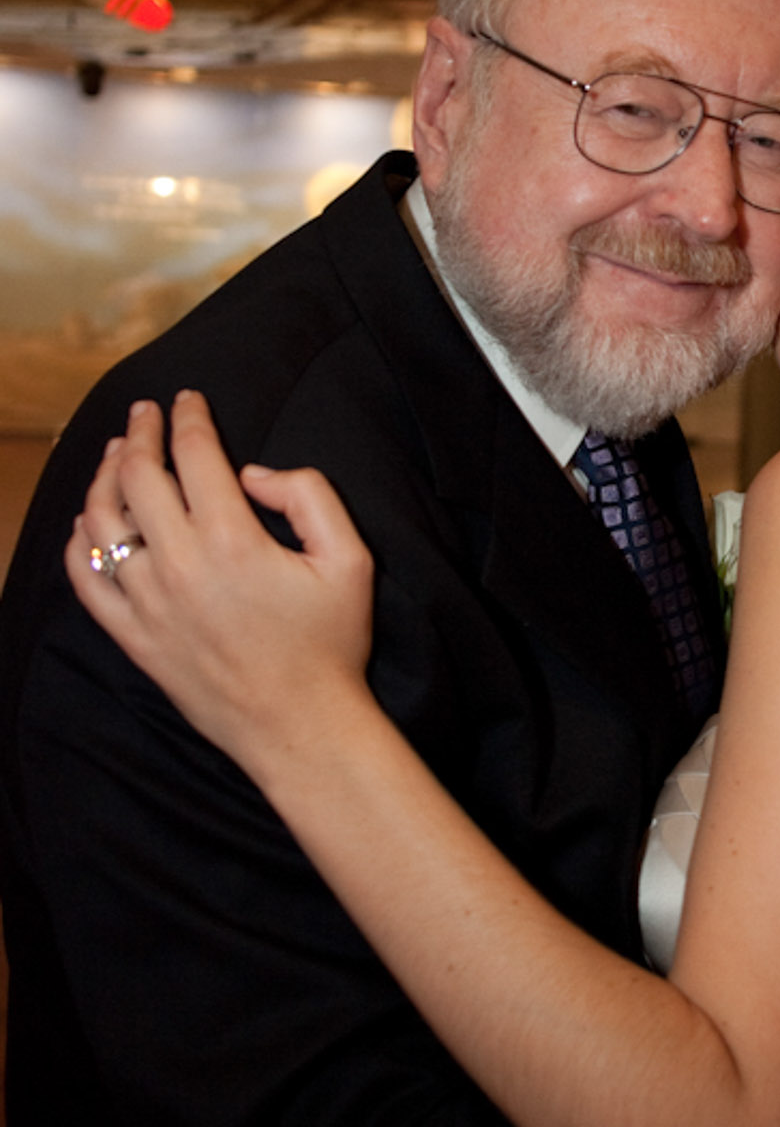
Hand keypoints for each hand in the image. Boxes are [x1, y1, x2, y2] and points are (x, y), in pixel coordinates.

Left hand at [66, 390, 374, 775]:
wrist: (300, 728)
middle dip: (139, 433)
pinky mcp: (134, 637)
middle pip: (138, 476)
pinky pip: (87, 581)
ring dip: (104, 477)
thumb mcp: (351, 558)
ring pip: (103, 521)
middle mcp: (179, 566)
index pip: (194, 455)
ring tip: (114, 455)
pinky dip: (80, 543)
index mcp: (233, 540)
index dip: (189, 417)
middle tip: (145, 414)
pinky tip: (88, 522)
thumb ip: (309, 496)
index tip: (186, 399)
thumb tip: (254, 474)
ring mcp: (148, 604)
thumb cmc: (330, 644)